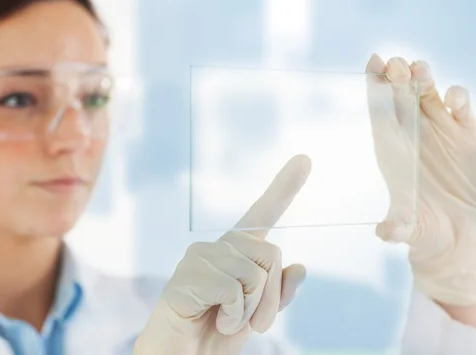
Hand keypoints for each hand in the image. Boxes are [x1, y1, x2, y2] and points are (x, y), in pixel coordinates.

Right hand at [134, 155, 310, 354]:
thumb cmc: (212, 333)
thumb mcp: (254, 315)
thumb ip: (276, 293)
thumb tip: (299, 267)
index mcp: (234, 252)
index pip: (262, 214)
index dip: (285, 187)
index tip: (305, 160)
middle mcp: (216, 246)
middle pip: (271, 254)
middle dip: (270, 298)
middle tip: (251, 322)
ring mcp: (199, 257)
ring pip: (255, 274)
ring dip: (250, 311)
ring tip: (225, 320)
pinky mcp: (187, 274)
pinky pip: (234, 290)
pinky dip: (232, 315)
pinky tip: (212, 318)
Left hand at [367, 54, 475, 307]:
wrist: (459, 237)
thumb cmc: (427, 231)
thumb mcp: (412, 229)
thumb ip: (400, 227)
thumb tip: (385, 233)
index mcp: (391, 149)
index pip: (379, 110)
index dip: (374, 86)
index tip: (372, 61)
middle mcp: (413, 135)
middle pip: (401, 95)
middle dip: (397, 76)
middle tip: (396, 62)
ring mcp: (440, 132)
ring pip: (429, 94)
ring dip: (425, 78)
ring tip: (421, 70)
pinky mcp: (467, 136)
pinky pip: (460, 109)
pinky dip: (458, 99)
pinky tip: (453, 100)